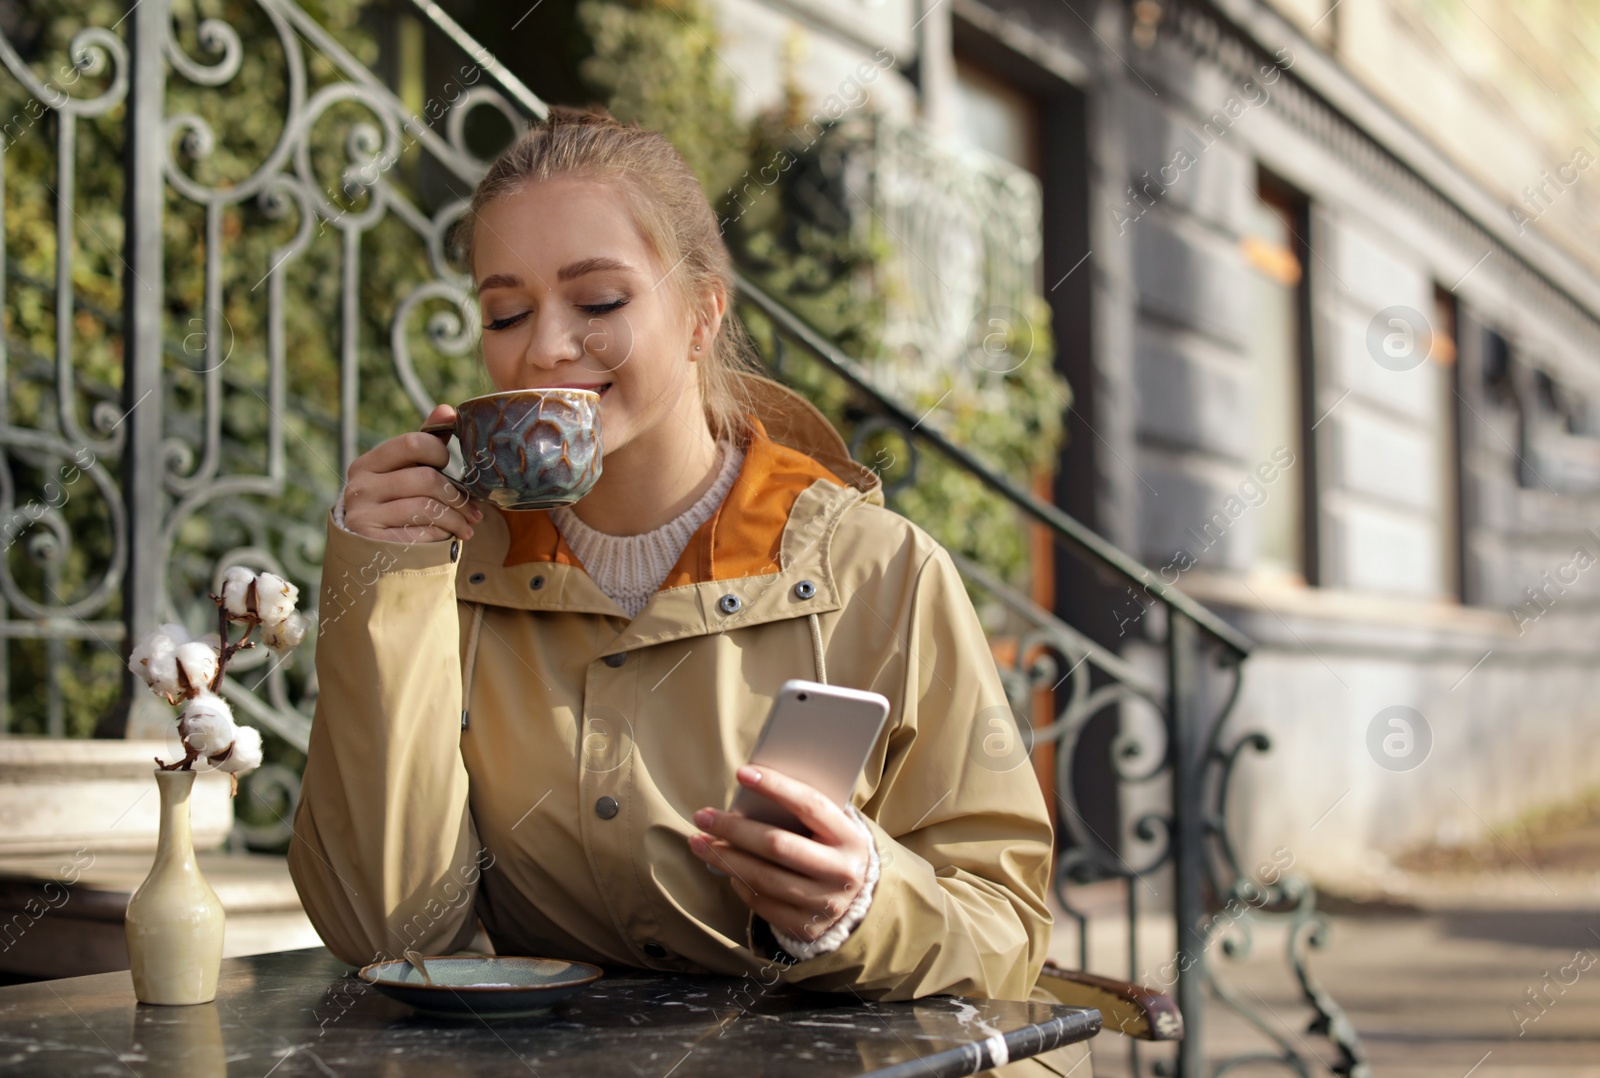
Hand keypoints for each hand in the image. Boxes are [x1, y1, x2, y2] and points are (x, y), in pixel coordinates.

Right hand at [342, 404, 482, 543]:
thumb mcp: (405, 473)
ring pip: (427, 506)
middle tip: (474, 510)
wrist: (370, 553)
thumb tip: (447, 409)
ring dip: (456, 518)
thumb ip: (424, 444)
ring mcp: (363, 516)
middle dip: (458, 495)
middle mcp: (359, 488)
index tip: (449, 466)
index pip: (413, 443)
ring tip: (468, 526)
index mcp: (366, 464)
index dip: (440, 453)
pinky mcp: (374, 543)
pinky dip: (441, 535)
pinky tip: (447, 538)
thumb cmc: (395, 506)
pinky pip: (421, 533)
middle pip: (426, 478)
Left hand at [689, 765, 870, 945]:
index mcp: (851, 839)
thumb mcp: (832, 830)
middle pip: (777, 845)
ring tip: (699, 842)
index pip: (810, 806)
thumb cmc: (833, 852)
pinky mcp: (806, 927)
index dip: (776, 787)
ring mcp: (824, 903)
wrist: (860, 904)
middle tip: (703, 816)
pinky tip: (727, 870)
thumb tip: (751, 792)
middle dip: (734, 829)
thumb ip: (804, 813)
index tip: (743, 773)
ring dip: (725, 858)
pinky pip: (763, 903)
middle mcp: (841, 873)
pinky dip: (740, 884)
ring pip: (763, 877)